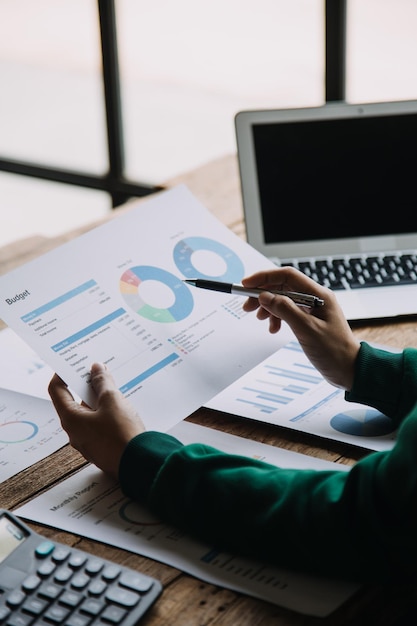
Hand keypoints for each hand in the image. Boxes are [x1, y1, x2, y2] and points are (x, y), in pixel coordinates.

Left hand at [48, 362, 144, 478]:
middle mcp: (75, 432)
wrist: (140, 462)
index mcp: (71, 419)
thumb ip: (102, 382)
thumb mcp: (113, 400)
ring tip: (115, 388)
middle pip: (74, 402)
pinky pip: (100, 426)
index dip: (62, 374)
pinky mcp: (102, 448)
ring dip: (99, 400)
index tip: (73, 364)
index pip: (57, 391)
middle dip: (87, 386)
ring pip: (89, 414)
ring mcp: (89, 442)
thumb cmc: (122, 433)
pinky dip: (107, 414)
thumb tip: (96, 369)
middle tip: (100, 372)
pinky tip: (121, 407)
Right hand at [242, 267, 360, 389]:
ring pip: (283, 299)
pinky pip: (287, 311)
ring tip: (259, 318)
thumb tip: (265, 297)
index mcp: (319, 295)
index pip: (288, 276)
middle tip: (247, 306)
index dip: (265, 277)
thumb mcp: (307, 330)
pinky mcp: (308, 320)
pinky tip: (273, 328)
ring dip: (268, 306)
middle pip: (283, 286)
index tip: (247, 284)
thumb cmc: (334, 351)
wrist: (348, 370)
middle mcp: (315, 298)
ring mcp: (312, 309)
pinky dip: (276, 317)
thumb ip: (286, 310)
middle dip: (263, 293)